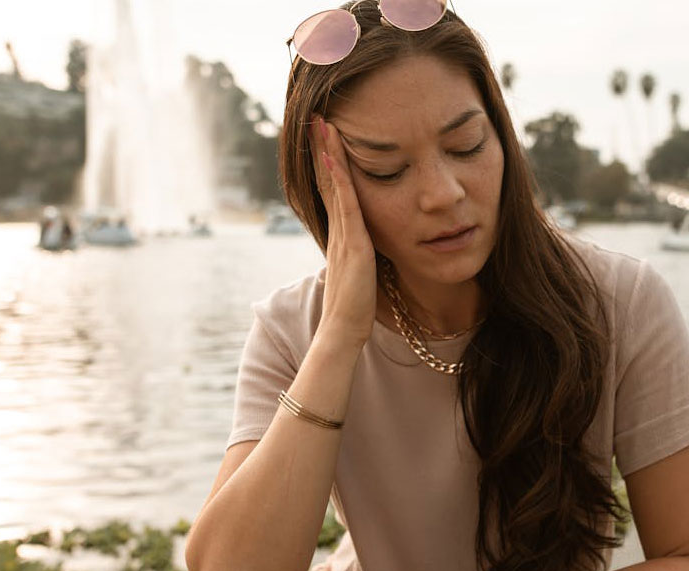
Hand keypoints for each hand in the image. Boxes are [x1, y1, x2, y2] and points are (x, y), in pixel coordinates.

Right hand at [310, 114, 377, 349]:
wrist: (342, 333)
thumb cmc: (355, 310)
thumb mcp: (361, 273)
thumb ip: (363, 256)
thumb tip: (372, 246)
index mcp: (342, 235)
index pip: (333, 191)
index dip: (327, 163)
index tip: (325, 136)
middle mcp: (338, 230)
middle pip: (327, 181)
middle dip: (321, 149)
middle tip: (316, 118)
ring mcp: (342, 235)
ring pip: (332, 186)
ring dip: (326, 154)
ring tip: (321, 124)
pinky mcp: (352, 243)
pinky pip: (345, 204)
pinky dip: (338, 178)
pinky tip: (335, 156)